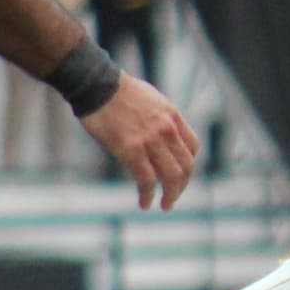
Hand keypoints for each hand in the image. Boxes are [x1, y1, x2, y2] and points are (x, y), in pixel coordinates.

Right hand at [82, 73, 200, 209]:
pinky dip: (148, 195)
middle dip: (182, 185)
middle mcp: (167, 129)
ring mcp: (151, 140)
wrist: (96, 84)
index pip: (193, 147)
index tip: (179, 174)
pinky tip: (145, 203)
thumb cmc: (116, 90)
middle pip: (186, 165)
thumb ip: (158, 117)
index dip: (188, 164)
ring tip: (164, 205)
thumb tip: (157, 133)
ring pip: (171, 176)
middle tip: (173, 197)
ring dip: (170, 195)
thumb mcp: (150, 99)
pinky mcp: (131, 150)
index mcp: (172, 115)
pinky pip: (146, 180)